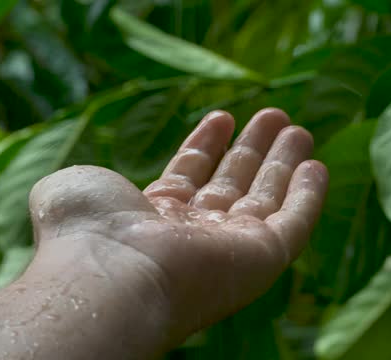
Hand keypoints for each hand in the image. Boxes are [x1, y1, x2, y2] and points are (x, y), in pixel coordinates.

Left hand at [28, 108, 327, 347]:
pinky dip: (308, 196)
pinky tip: (316, 166)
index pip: (188, 176)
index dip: (205, 145)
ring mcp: (229, 248)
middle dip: (252, 149)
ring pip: (266, 199)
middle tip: (273, 115)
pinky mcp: (262, 258)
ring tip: (297, 127)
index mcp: (153, 218)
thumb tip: (95, 183)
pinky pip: (294, 223)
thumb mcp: (74, 188)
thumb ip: (89, 181)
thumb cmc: (86, 229)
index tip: (222, 116)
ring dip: (283, 162)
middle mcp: (193, 234)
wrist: (109, 273)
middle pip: (233, 184)